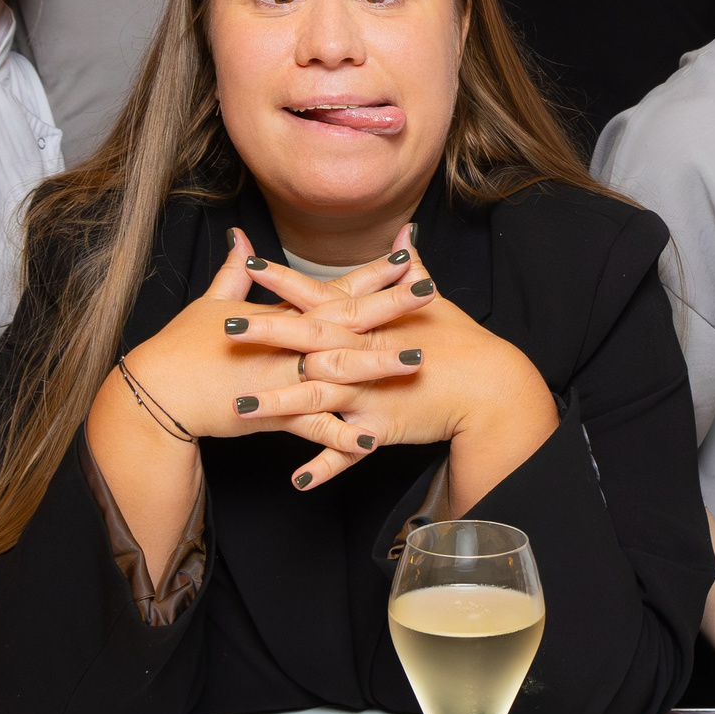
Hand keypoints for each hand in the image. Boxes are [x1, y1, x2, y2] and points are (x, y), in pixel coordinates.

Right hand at [116, 226, 427, 446]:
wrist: (155, 392)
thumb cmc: (181, 347)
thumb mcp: (210, 304)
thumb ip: (234, 273)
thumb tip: (240, 237)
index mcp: (279, 315)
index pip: (335, 288)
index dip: (372, 273)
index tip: (408, 254)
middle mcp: (285, 343)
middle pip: (347, 322)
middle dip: (391, 308)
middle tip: (432, 292)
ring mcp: (280, 378)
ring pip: (337, 371)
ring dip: (378, 368)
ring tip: (418, 363)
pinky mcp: (269, 416)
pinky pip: (310, 427)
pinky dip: (339, 435)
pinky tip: (371, 440)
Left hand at [231, 237, 558, 506]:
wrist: (491, 386)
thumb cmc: (463, 341)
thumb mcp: (434, 300)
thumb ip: (410, 268)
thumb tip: (405, 234)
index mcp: (372, 321)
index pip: (320, 296)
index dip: (284, 281)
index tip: (249, 266)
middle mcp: (366, 354)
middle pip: (309, 342)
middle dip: (266, 336)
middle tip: (224, 329)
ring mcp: (372, 393)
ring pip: (317, 398)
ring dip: (277, 405)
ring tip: (238, 407)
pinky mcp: (382, 429)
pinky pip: (347, 452)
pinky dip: (324, 466)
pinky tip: (296, 480)